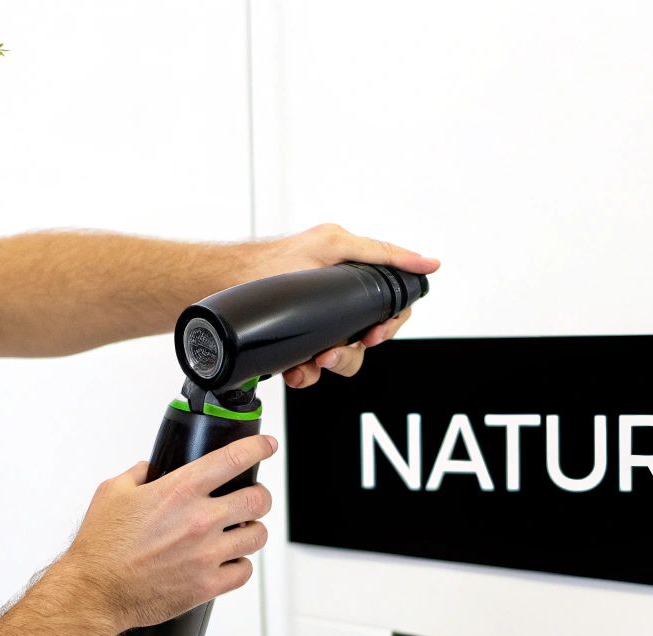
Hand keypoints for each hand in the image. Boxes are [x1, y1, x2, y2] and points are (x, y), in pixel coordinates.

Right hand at [60, 435, 277, 631]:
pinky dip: (240, 564)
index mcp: (179, 491)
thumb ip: (138, 474)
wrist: (95, 592)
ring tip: (240, 531)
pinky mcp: (208, 585)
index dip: (258, 448)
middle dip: (259, 495)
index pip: (234, 459)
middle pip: (258, 499)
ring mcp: (207, 554)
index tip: (266, 446)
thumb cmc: (101, 546)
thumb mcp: (113, 493)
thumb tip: (150, 469)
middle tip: (252, 498)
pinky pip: (244, 571)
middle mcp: (199, 520)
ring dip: (252, 530)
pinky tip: (228, 561)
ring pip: (258, 535)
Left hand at [240, 223, 440, 388]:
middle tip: (336, 350)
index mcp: (352, 277)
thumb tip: (429, 263)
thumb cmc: (272, 260)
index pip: (393, 306)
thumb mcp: (333, 247)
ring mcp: (320, 325)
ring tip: (313, 360)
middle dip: (355, 350)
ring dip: (331, 364)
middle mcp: (339, 302)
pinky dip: (306, 372)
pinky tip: (294, 369)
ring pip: (344, 357)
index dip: (391, 324)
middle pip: (370, 337)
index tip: (375, 334)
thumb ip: (382, 254)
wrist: (223, 285)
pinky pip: (314, 368)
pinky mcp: (299, 344)